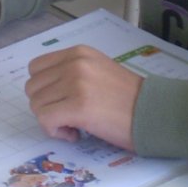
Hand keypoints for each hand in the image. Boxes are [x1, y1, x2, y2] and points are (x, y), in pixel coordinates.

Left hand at [25, 45, 142, 149]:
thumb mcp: (98, 70)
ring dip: (52, 120)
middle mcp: (74, 63)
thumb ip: (72, 72)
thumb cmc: (129, 98)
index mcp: (79, 52)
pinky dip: (56, 131)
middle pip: (33, 88)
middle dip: (46, 106)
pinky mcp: (78, 106)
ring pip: (37, 105)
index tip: (62, 101)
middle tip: (68, 116)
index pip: (36, 68)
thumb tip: (46, 91)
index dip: (44, 89)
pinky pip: (46, 120)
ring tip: (75, 125)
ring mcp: (75, 83)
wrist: (154, 112)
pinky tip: (76, 133)